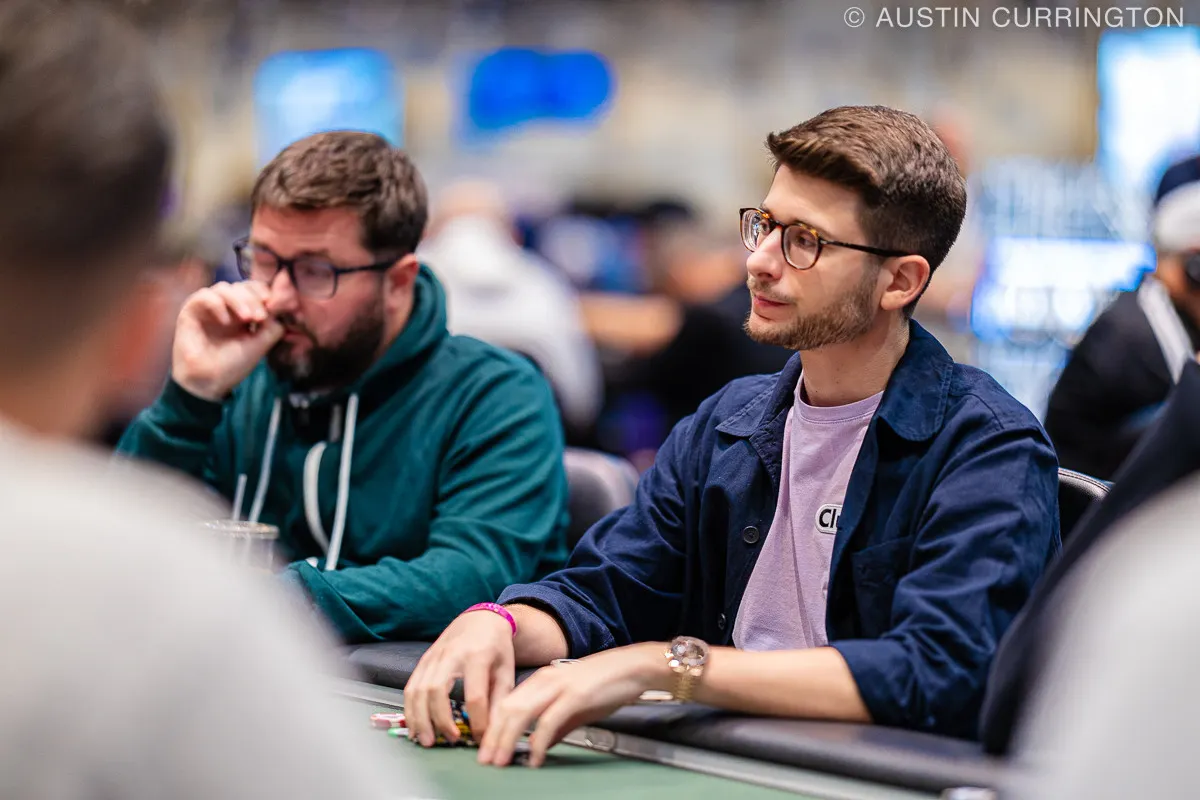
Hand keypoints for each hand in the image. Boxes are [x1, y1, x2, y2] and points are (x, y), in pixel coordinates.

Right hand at [172, 281, 283, 400]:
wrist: (207, 382)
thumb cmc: (233, 365)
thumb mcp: (260, 344)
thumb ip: (273, 324)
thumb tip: (280, 304)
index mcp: (243, 312)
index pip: (256, 290)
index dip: (265, 293)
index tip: (273, 306)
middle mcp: (226, 307)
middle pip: (242, 286)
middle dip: (254, 298)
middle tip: (260, 317)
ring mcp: (208, 307)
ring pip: (225, 288)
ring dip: (239, 300)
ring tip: (247, 318)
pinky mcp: (191, 310)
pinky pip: (204, 296)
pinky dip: (218, 304)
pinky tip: (226, 321)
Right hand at [405, 610, 516, 746]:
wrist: (480, 619)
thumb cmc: (497, 648)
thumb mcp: (506, 670)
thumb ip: (499, 700)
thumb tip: (492, 732)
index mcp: (478, 655)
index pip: (475, 695)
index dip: (477, 721)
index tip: (480, 738)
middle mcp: (451, 654)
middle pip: (437, 691)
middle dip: (440, 720)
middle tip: (449, 741)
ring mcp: (433, 656)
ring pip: (418, 690)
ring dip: (420, 719)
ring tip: (427, 740)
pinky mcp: (423, 661)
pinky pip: (410, 687)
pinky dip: (410, 710)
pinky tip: (416, 727)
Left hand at [477, 642, 668, 767]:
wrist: (635, 667)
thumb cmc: (607, 684)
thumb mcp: (576, 705)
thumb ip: (557, 724)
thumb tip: (542, 745)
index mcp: (542, 680)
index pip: (508, 704)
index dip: (494, 728)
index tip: (486, 750)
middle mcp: (545, 680)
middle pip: (508, 709)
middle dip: (494, 737)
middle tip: (485, 761)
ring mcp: (559, 686)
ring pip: (521, 713)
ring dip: (507, 740)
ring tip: (500, 762)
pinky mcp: (575, 695)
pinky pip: (549, 721)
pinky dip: (537, 741)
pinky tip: (534, 758)